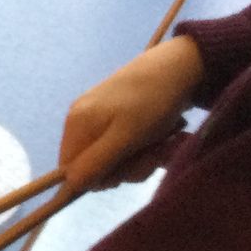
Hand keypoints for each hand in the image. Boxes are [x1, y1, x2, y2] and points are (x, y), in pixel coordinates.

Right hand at [57, 37, 205, 191]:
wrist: (180, 64)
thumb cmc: (152, 101)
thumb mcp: (126, 137)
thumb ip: (97, 162)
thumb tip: (71, 186)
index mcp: (77, 124)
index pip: (71, 170)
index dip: (99, 178)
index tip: (127, 170)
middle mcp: (82, 121)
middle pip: (95, 165)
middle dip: (128, 167)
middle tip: (153, 155)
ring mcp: (100, 117)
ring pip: (114, 157)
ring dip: (143, 158)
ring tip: (162, 143)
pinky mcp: (118, 115)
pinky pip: (125, 143)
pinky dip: (146, 146)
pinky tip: (162, 135)